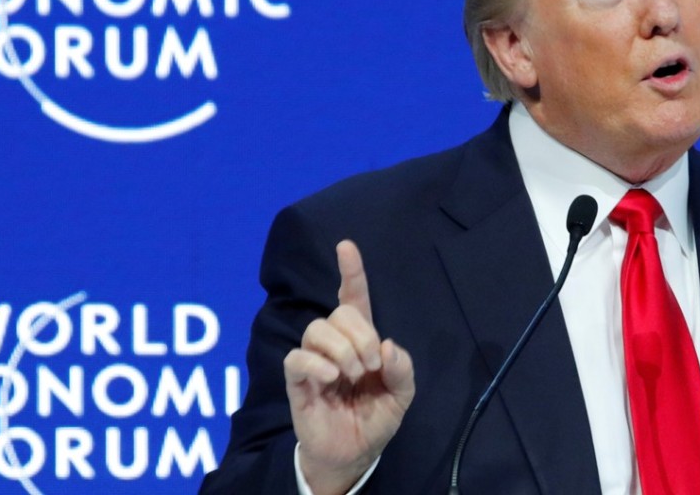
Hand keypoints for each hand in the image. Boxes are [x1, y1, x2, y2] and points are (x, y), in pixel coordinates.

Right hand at [284, 240, 415, 494]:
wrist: (355, 453)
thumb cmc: (375, 417)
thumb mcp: (402, 394)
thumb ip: (402, 368)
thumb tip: (388, 346)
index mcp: (361, 340)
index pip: (352, 298)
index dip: (351, 271)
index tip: (346, 246)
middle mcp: (335, 344)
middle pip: (338, 314)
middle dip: (361, 334)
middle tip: (371, 364)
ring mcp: (314, 361)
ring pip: (316, 329)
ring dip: (342, 349)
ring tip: (353, 374)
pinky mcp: (297, 382)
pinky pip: (297, 358)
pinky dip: (317, 362)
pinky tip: (332, 377)